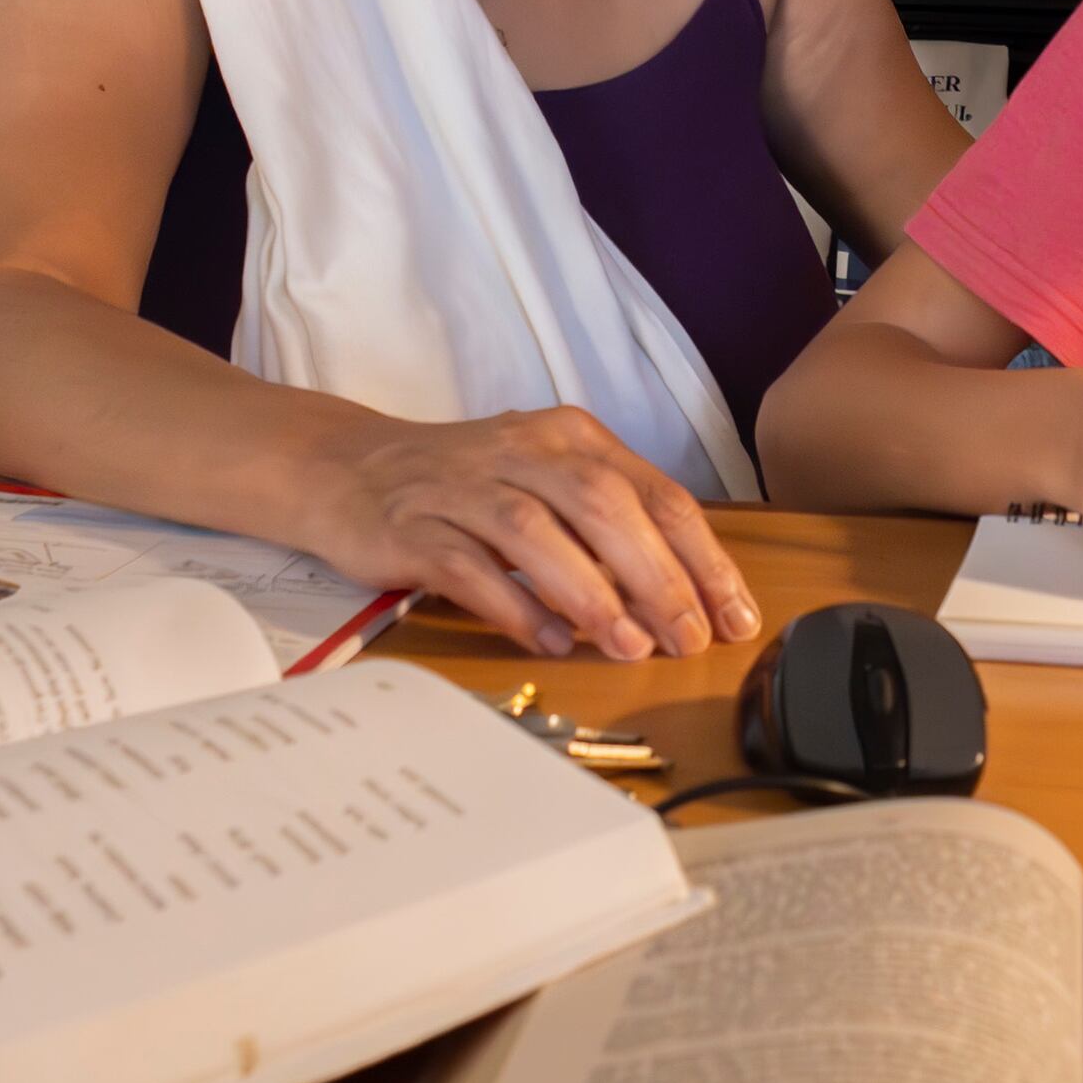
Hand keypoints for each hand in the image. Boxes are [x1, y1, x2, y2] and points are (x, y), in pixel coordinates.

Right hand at [311, 407, 762, 659]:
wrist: (348, 468)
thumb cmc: (466, 485)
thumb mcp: (547, 484)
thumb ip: (610, 528)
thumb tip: (684, 597)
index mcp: (570, 437)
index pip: (656, 494)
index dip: (702, 558)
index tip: (733, 616)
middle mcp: (522, 451)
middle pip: (605, 506)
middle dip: (658, 578)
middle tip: (689, 639)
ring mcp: (464, 487)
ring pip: (538, 532)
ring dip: (592, 593)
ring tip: (629, 646)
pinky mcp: (413, 526)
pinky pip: (470, 568)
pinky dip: (514, 605)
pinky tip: (548, 641)